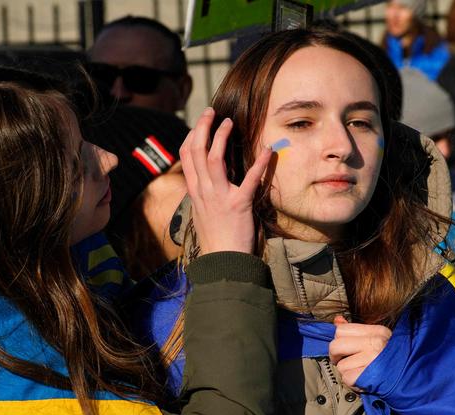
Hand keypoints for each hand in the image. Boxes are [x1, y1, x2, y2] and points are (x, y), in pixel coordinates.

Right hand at [180, 107, 270, 254]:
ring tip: (229, 122)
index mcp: (195, 192)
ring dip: (221, 137)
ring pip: (214, 159)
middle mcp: (204, 191)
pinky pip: (249, 180)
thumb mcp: (202, 213)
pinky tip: (268, 150)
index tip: (200, 124)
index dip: (191, 136)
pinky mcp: (238, 205)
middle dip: (203, 128)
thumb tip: (207, 180)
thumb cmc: (216, 239)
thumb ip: (204, 194)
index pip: (186, 157)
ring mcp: (219, 197)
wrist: (222, 262)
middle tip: (212, 112)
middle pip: (197, 151)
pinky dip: (259, 164)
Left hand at [328, 316, 391, 389]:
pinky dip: (353, 383)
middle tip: (344, 362)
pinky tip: (364, 381)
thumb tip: (337, 320)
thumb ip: (355, 330)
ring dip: (348, 373)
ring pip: (341, 365)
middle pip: (335, 345)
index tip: (343, 349)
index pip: (341, 330)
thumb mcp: (377, 340)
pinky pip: (347, 378)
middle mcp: (376, 342)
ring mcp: (374, 359)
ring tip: (362, 373)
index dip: (338, 340)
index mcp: (377, 331)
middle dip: (336, 356)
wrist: (412, 380)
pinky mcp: (371, 376)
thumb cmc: (392, 360)